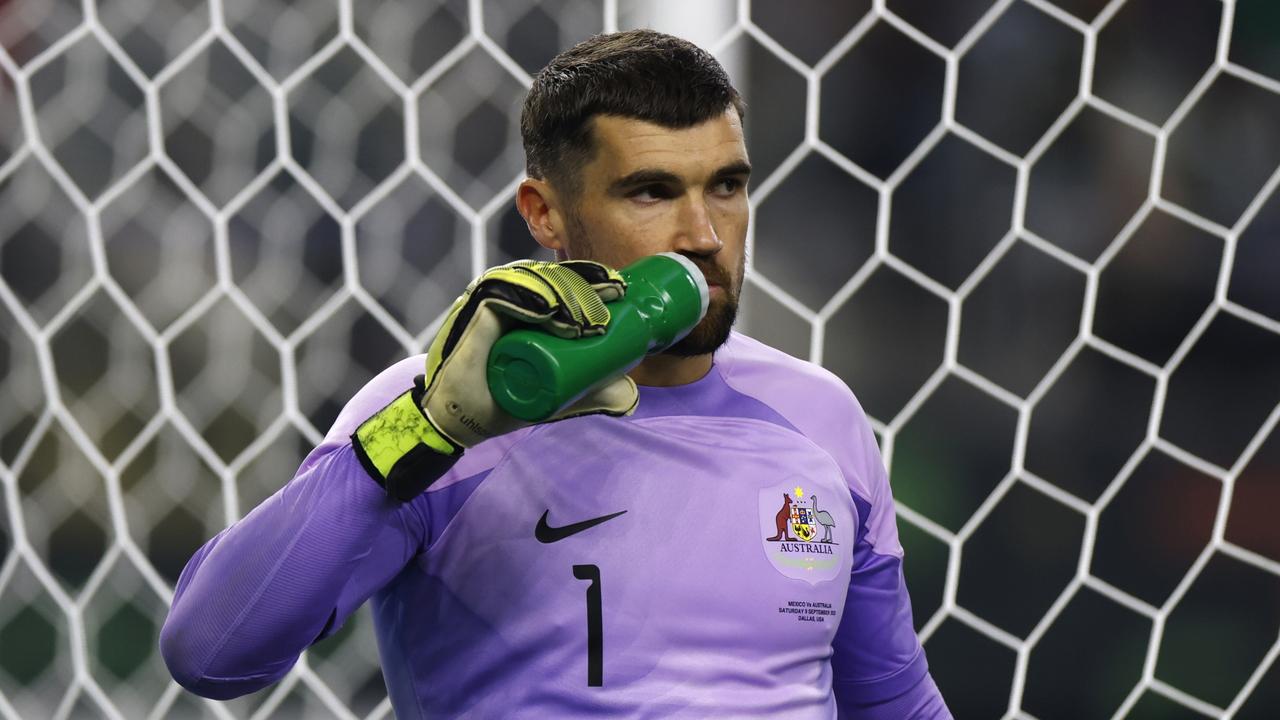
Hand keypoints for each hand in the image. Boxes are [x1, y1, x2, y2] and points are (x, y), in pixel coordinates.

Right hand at [352, 260, 637, 499]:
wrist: (462, 423)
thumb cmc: (506, 402)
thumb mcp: (560, 397)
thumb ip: (593, 393)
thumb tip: (630, 395)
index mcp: (528, 302)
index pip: (564, 279)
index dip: (594, 279)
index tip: (621, 292)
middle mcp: (508, 293)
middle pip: (553, 276)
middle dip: (587, 284)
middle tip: (613, 303)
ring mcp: (489, 299)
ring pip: (534, 280)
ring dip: (566, 292)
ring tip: (591, 318)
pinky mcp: (473, 311)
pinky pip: (503, 293)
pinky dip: (530, 298)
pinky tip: (554, 310)